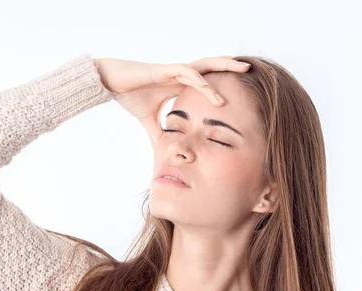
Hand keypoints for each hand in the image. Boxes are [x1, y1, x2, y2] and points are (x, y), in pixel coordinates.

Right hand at [92, 56, 250, 140]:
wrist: (110, 82)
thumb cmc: (129, 94)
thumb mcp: (149, 120)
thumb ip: (159, 133)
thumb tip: (167, 152)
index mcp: (179, 85)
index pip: (207, 83)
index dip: (222, 86)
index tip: (240, 96)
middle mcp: (180, 75)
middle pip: (212, 69)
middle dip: (231, 69)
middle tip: (251, 70)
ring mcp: (174, 71)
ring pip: (205, 67)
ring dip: (224, 69)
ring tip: (243, 70)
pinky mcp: (164, 70)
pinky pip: (186, 72)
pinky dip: (200, 80)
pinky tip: (211, 87)